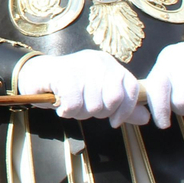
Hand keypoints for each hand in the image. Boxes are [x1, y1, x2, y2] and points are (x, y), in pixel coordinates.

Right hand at [16, 49, 146, 126]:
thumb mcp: (99, 97)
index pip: (132, 88)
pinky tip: (60, 106)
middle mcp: (98, 61)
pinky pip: (75, 104)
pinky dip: (67, 111)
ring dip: (80, 113)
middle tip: (84, 108)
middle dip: (99, 112)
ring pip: (94, 105)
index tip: (114, 121)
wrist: (36, 76)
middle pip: (113, 99)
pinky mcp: (64, 73)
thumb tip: (147, 118)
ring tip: (70, 105)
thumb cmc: (70, 88)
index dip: (126, 110)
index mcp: (110, 64)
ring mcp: (81, 65)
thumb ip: (123, 107)